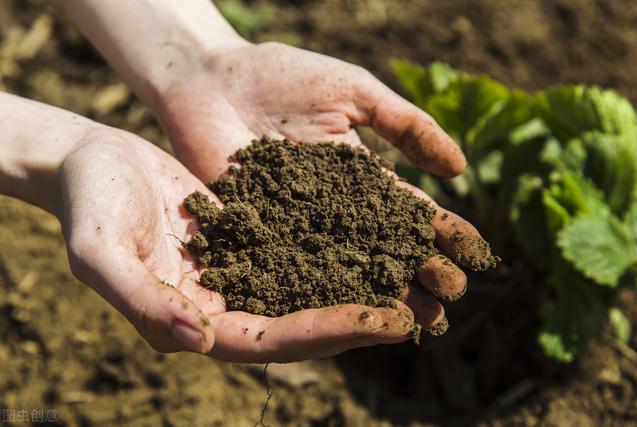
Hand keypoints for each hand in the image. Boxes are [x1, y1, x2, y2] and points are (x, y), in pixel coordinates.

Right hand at [59, 128, 414, 361]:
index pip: (273, 340)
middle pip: (304, 323)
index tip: (390, 321)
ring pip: (311, 288)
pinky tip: (378, 238)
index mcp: (195, 322)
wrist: (94, 161)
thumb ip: (142, 300)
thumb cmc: (89, 204)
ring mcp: (240, 273)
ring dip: (363, 286)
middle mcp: (225, 306)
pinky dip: (340, 248)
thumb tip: (198, 339)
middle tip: (424, 308)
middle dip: (364, 318)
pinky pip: (302, 249)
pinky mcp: (251, 240)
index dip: (332, 333)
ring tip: (418, 278)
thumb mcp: (100, 252)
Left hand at [157, 42, 493, 330]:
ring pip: (347, 269)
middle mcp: (334, 212)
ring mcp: (297, 229)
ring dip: (382, 294)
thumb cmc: (284, 77)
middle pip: (384, 250)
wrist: (212, 79)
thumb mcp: (355, 93)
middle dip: (420, 274)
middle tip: (450, 300)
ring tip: (417, 320)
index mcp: (361, 179)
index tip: (475, 256)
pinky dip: (323, 294)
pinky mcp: (258, 238)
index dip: (442, 235)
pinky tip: (350, 315)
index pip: (409, 213)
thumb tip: (460, 169)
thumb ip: (405, 126)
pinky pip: (294, 270)